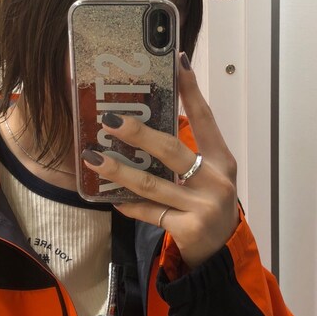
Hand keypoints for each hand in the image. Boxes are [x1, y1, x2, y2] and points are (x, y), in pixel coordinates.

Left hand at [81, 53, 238, 268]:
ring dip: (120, 170)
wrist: (220, 251)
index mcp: (222, 160)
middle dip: (138, 133)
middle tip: (109, 120)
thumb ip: (189, 153)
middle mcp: (216, 180)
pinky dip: (129, 205)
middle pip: (171, 151)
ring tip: (94, 158)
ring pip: (153, 184)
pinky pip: (149, 212)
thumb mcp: (209, 176)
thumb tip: (149, 126)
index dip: (191, 92)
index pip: (205, 120)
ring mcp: (203, 205)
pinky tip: (112, 198)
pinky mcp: (188, 227)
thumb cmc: (209, 205)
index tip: (177, 63)